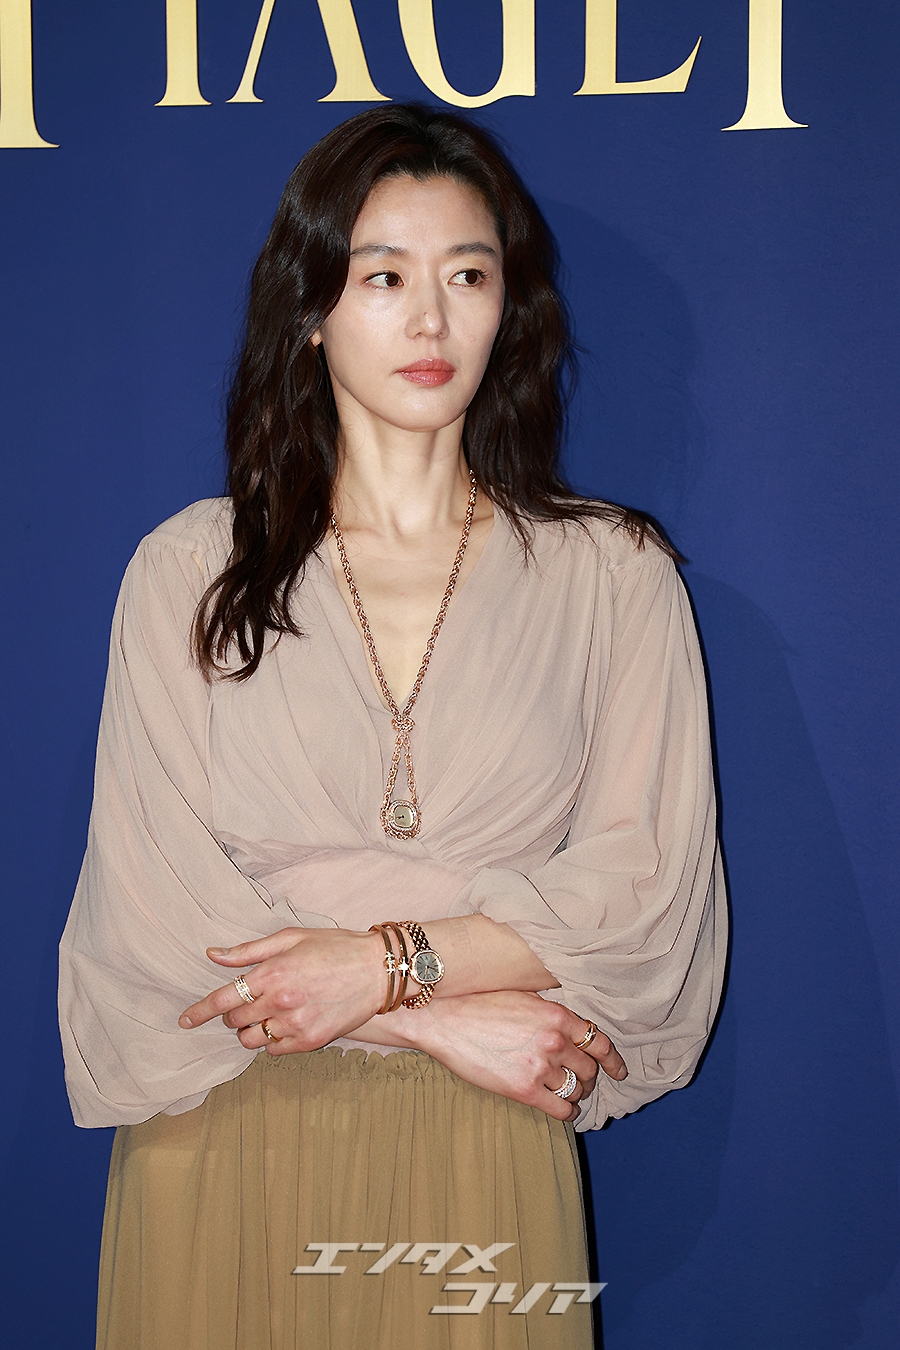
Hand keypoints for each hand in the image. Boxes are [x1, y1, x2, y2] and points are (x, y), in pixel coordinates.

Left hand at [178, 927, 386, 1053]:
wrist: (378, 969)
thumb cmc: (334, 947)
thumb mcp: (291, 939)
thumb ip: (249, 951)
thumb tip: (213, 955)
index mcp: (272, 973)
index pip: (222, 999)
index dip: (198, 1012)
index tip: (184, 1021)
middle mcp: (280, 1002)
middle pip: (234, 1020)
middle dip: (233, 1013)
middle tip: (248, 1001)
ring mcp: (295, 1025)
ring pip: (252, 1039)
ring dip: (250, 1029)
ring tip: (265, 1015)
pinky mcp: (310, 1041)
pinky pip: (275, 1050)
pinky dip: (273, 1040)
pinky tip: (285, 1024)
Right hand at [360, 991, 625, 1122]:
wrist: (444, 1020)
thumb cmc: (479, 1005)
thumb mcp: (523, 997)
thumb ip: (550, 1013)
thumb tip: (569, 1027)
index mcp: (557, 1014)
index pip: (599, 1041)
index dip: (613, 1060)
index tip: (618, 1071)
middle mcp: (554, 1040)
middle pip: (589, 1069)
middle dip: (588, 1078)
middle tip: (580, 1082)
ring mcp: (540, 1065)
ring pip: (577, 1090)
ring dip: (575, 1095)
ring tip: (567, 1094)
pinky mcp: (524, 1089)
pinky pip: (561, 1109)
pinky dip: (566, 1113)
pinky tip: (561, 1109)